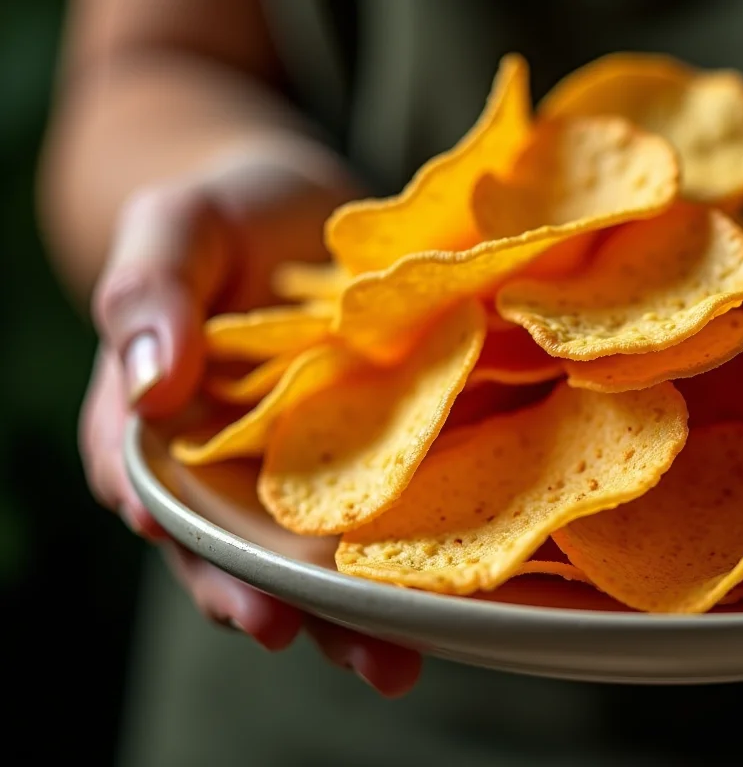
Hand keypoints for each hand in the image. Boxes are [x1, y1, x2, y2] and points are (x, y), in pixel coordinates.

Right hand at [80, 144, 421, 696]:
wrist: (305, 206)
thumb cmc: (224, 215)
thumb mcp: (174, 228)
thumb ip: (147, 294)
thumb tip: (152, 386)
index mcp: (165, 437)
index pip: (172, 513)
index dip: (212, 566)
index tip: (258, 606)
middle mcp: (239, 473)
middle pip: (261, 557)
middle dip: (311, 612)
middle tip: (371, 659)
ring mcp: (314, 468)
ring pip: (332, 548)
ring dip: (371, 604)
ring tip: (416, 652)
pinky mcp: (385, 447)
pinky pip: (402, 494)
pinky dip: (429, 531)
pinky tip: (472, 572)